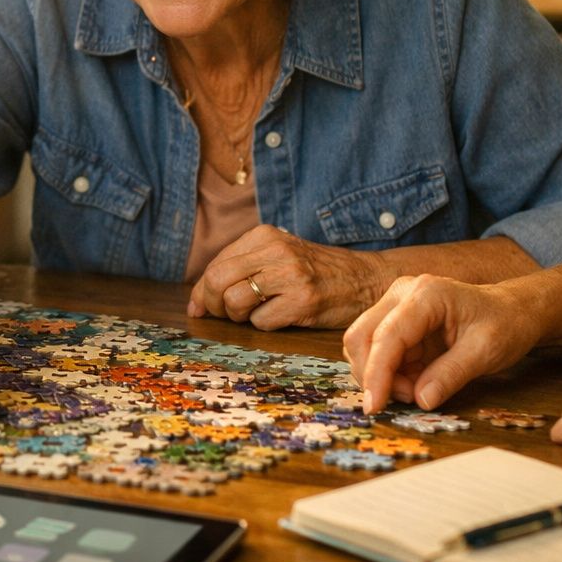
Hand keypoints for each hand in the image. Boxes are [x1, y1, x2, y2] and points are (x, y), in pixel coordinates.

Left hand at [187, 226, 393, 328]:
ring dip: (239, 317)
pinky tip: (283, 317)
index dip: (201, 291)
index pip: (215, 264)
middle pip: (217, 280)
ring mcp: (291, 275)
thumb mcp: (279, 255)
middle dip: (213, 304)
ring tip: (257, 313)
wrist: (364, 279)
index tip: (200, 308)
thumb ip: (240, 268)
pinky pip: (261, 322)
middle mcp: (276, 250)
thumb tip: (196, 302)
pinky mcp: (303, 301)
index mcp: (265, 235)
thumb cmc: (315, 271)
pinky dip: (265, 326)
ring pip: (234, 301)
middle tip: (225, 314)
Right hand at [343, 274, 540, 412]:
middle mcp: (403, 294)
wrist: (513, 311)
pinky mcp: (397, 322)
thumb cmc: (505, 324)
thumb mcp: (486, 352)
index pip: (386, 336)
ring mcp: (396, 306)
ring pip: (364, 345)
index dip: (376, 374)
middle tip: (407, 398)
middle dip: (373, 375)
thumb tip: (421, 400)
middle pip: (361, 336)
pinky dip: (389, 374)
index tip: (375, 407)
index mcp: (426, 294)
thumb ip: (451, 374)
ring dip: (380, 376)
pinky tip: (417, 380)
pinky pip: (379, 352)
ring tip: (416, 389)